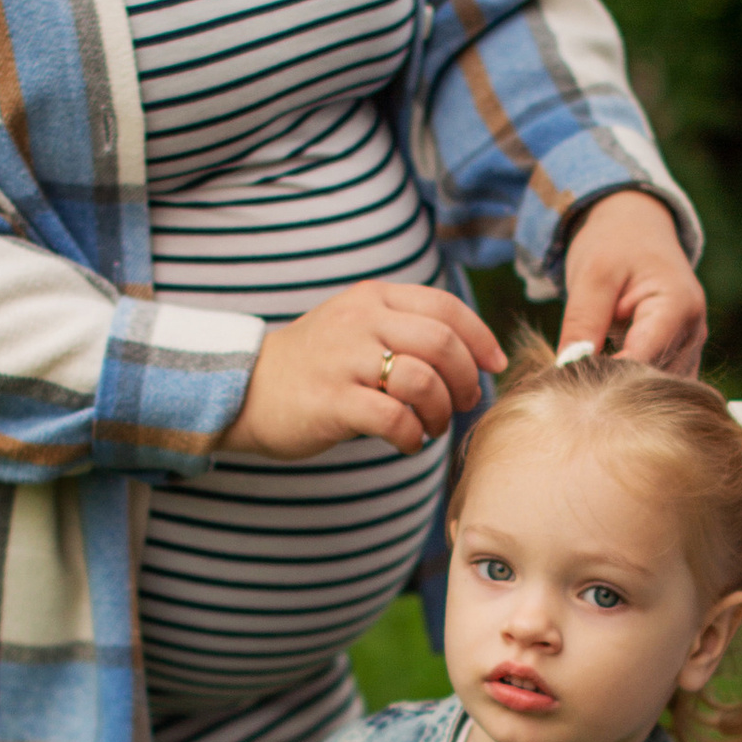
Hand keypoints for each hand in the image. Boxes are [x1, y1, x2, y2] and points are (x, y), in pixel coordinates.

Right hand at [220, 278, 505, 462]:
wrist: (247, 388)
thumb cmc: (315, 365)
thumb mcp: (357, 326)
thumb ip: (404, 329)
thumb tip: (471, 358)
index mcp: (373, 298)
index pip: (445, 308)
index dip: (480, 337)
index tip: (494, 364)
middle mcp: (360, 321)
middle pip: (442, 343)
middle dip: (465, 379)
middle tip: (464, 403)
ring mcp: (344, 359)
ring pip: (423, 381)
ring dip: (441, 412)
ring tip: (431, 426)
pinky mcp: (331, 400)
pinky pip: (394, 418)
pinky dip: (413, 437)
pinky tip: (407, 443)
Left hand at [559, 193, 706, 373]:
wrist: (639, 228)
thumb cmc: (616, 243)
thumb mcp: (592, 274)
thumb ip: (583, 321)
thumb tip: (568, 371)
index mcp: (678, 306)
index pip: (644, 359)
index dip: (608, 376)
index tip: (570, 384)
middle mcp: (693, 333)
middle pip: (655, 379)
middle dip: (614, 388)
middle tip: (569, 389)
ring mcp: (690, 349)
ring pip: (657, 389)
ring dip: (622, 392)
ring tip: (583, 384)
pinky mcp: (680, 359)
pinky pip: (657, 385)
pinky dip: (630, 388)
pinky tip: (602, 381)